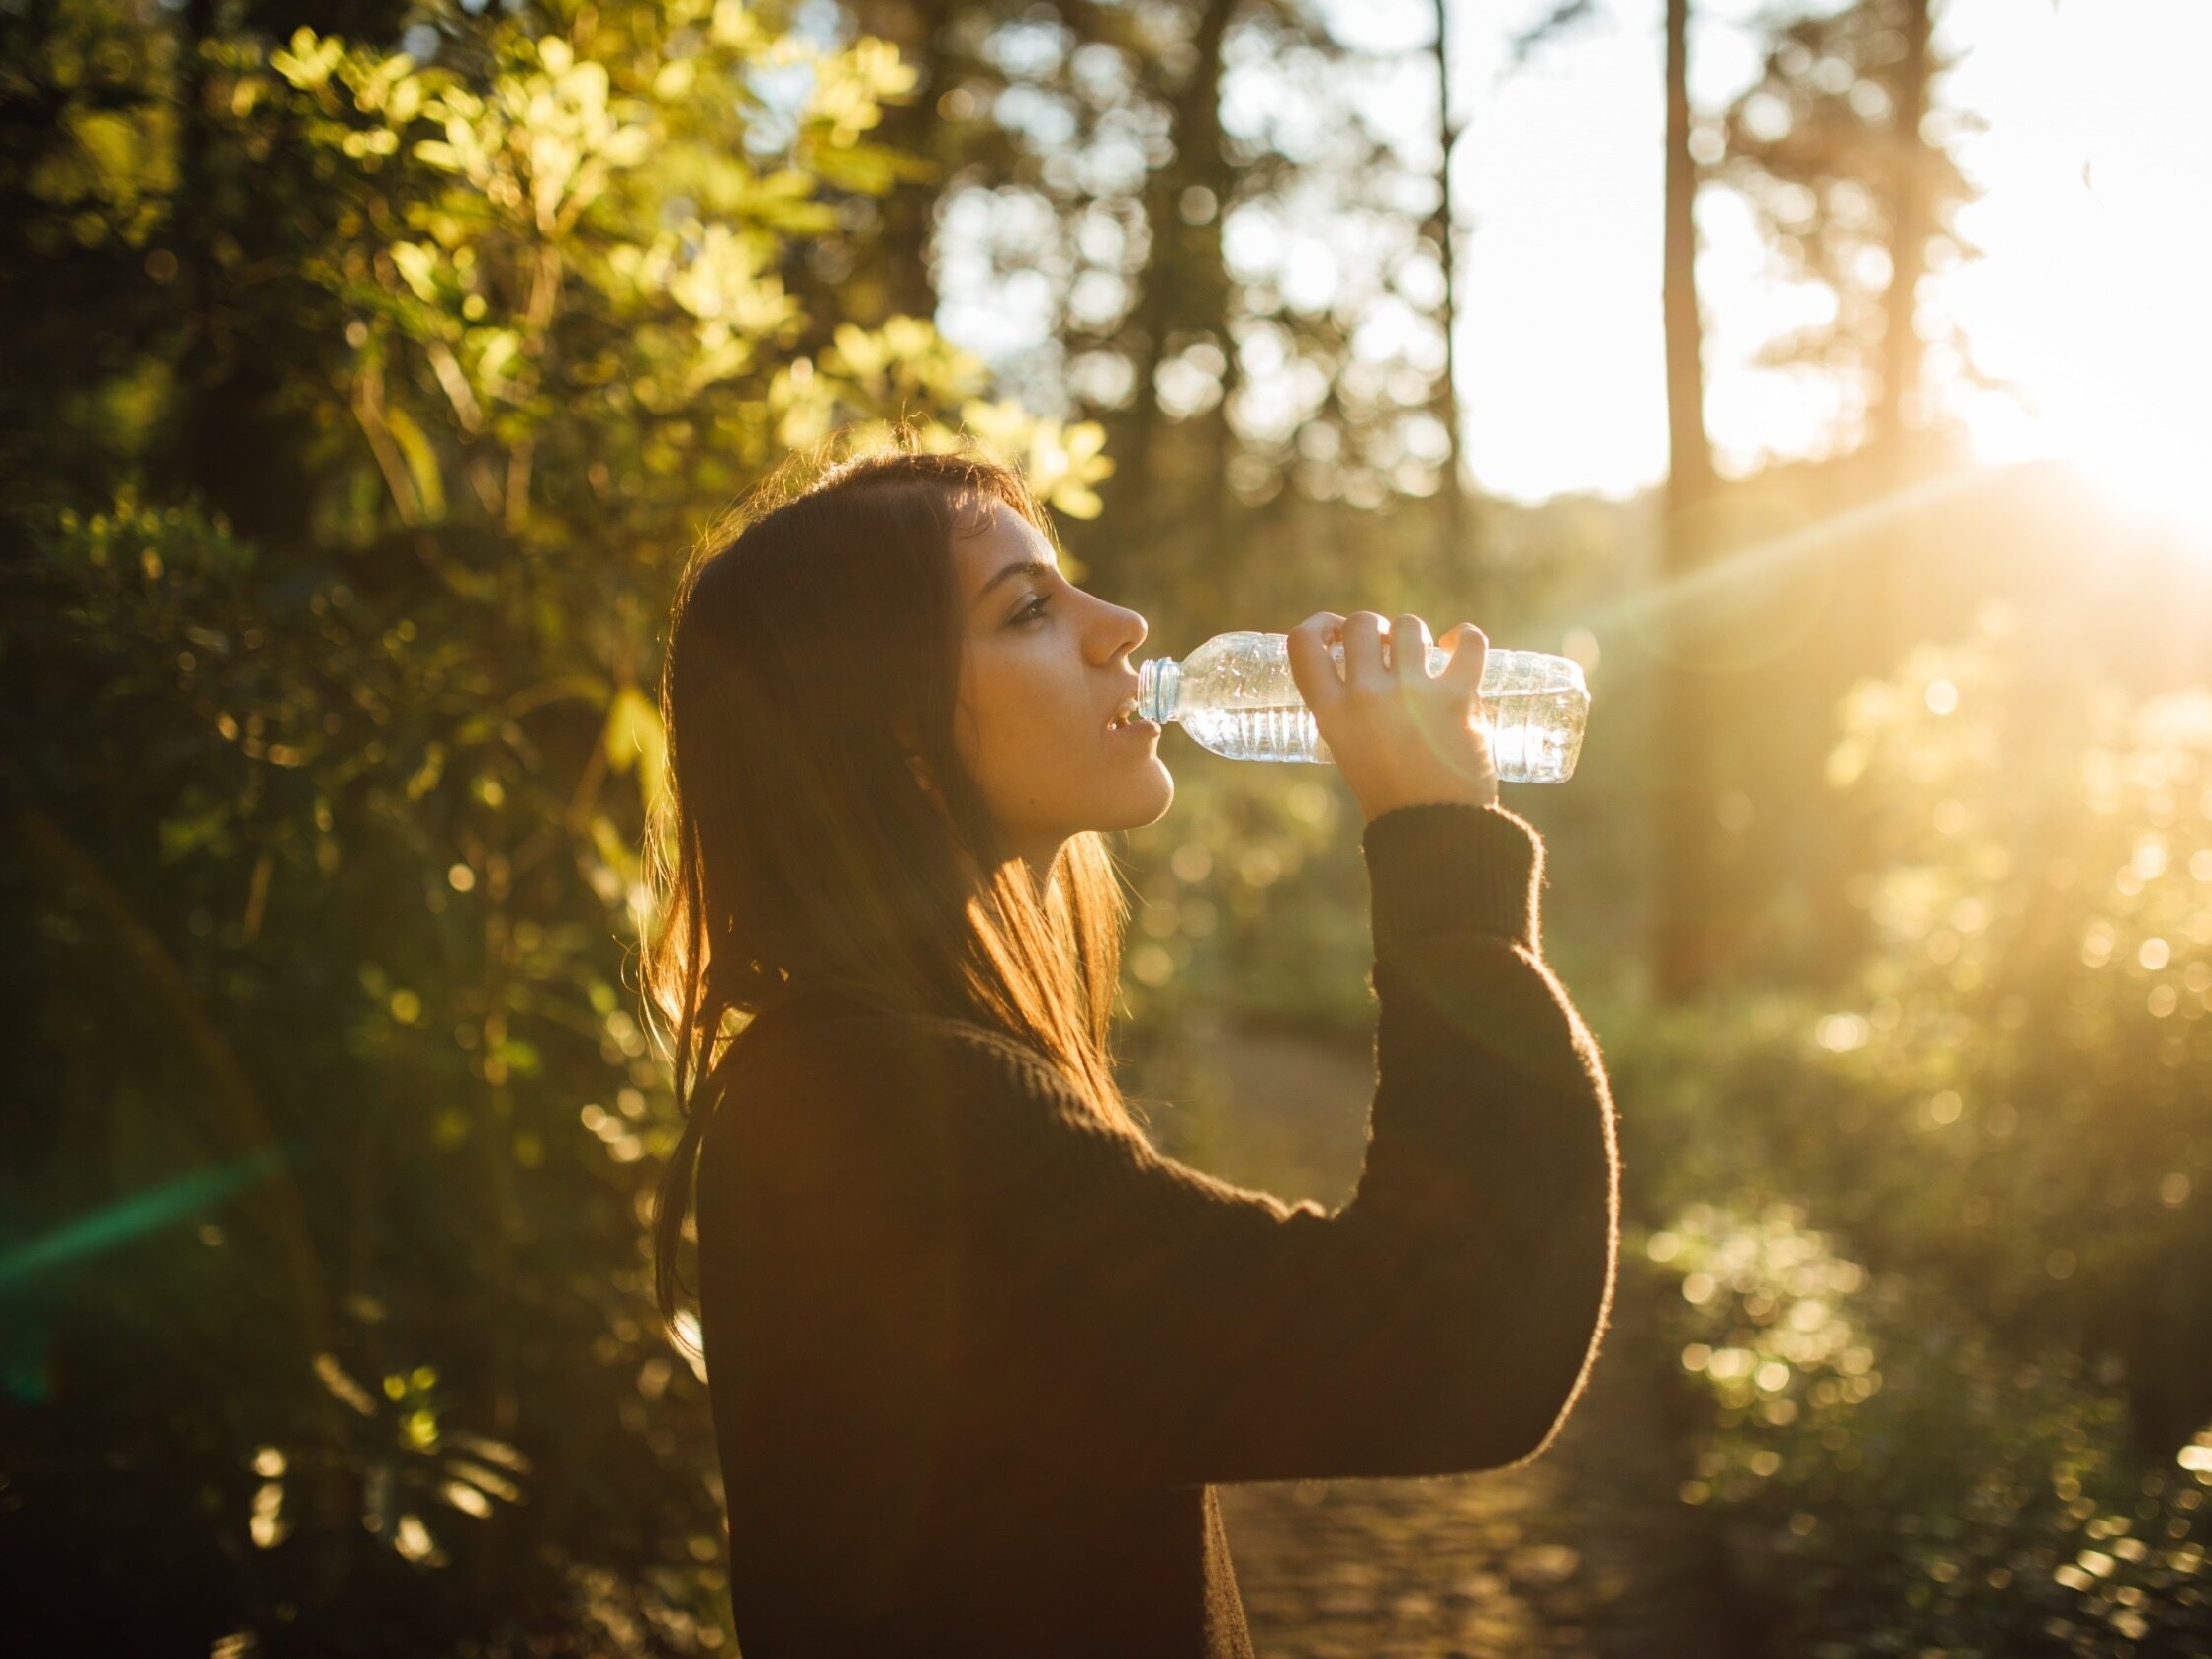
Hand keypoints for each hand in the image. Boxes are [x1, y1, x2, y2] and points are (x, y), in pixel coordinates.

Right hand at [1287, 611, 1498, 820]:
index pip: (1303, 643)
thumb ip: (1350, 712)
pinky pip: (1468, 643)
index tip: (1334, 630)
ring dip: (1414, 634)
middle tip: (1385, 647)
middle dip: (1373, 628)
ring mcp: (1412, 693)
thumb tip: (1369, 670)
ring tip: (1421, 652)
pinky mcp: (1458, 696)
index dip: (1319, 625)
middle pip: (1360, 625)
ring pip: (1408, 627)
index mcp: (1331, 713)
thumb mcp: (1348, 751)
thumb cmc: (1391, 797)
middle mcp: (1365, 696)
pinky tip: (1459, 644)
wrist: (1437, 832)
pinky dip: (1466, 637)